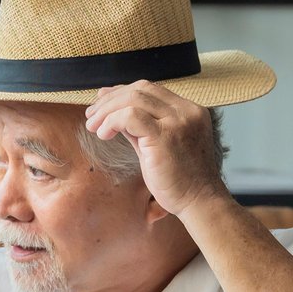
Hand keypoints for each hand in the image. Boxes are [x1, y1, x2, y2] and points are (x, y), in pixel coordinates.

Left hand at [85, 81, 230, 216]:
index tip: (102, 103)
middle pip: (141, 89)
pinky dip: (112, 121)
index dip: (122, 92)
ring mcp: (178, 122)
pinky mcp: (165, 136)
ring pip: (134, 98)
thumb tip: (114, 112)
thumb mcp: (159, 145)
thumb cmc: (181, 180)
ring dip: (107, 110)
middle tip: (91, 115)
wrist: (200, 202)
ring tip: (93, 126)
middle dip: (111, 99)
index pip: (150, 89)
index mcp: (189, 110)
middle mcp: (187, 111)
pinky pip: (130, 116)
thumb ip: (141, 127)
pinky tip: (103, 135)